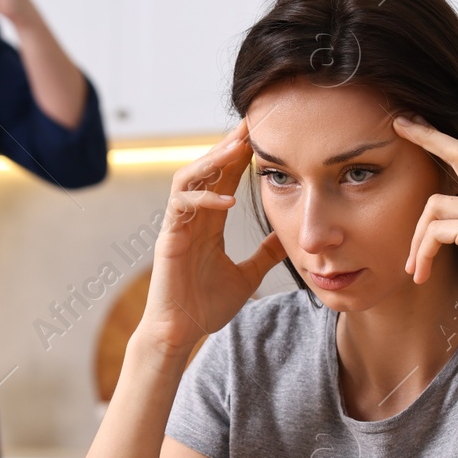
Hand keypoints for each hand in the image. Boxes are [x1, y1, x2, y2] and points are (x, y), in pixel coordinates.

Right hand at [137, 118, 286, 356]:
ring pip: (189, 177)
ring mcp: (178, 226)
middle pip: (207, 169)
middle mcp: (192, 218)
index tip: (264, 134)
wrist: (180, 334)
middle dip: (228, 146)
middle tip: (251, 124)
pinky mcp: (168, 239)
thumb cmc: (205, 306)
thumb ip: (265, 254)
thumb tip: (288, 238)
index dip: (241, 155)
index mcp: (209, 222)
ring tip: (237, 148)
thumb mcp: (247, 275)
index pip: (225, 178)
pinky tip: (228, 199)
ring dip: (212, 160)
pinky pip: (181, 207)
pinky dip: (203, 199)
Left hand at [395, 115, 457, 340]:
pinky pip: (434, 231)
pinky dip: (421, 253)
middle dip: (428, 135)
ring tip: (415, 268)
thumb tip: (435, 206)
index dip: (444, 138)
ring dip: (416, 240)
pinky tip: (422, 276)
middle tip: (399, 122)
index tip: (418, 123)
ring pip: (434, 206)